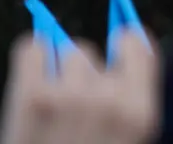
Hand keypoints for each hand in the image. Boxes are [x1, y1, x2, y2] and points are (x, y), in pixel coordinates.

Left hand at [0, 30, 158, 143]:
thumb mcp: (129, 141)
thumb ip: (134, 100)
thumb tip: (127, 39)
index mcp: (140, 113)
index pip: (139, 43)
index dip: (126, 46)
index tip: (118, 51)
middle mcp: (109, 100)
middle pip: (96, 51)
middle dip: (87, 70)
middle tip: (76, 102)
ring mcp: (68, 97)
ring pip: (67, 51)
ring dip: (60, 70)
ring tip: (51, 103)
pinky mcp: (31, 97)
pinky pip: (31, 49)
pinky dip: (32, 57)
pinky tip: (31, 77)